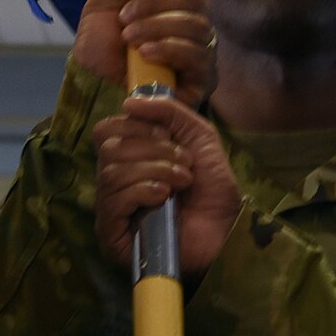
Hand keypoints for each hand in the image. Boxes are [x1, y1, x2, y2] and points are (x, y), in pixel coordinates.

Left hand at [72, 0, 215, 106]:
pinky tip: (144, 53)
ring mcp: (202, 52)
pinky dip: (169, 49)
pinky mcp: (202, 79)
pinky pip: (199, 56)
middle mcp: (196, 24)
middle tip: (125, 17)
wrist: (90, 81)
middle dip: (157, 3)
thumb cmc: (101, 42)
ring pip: (198, 26)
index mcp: (177, 1)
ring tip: (129, 38)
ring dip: (158, 27)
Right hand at [93, 95, 243, 276]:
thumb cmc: (213, 189)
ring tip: (182, 182)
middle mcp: (114, 181)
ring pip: (111, 172)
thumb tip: (129, 101)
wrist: (228, 231)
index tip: (168, 136)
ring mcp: (110, 209)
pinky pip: (112, 200)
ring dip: (155, 170)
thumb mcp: (198, 137)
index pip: (107, 130)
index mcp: (128, 157)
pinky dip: (142, 191)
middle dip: (153, 150)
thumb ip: (169, 112)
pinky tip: (164, 198)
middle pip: (109, 148)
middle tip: (184, 163)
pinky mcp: (111, 234)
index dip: (137, 126)